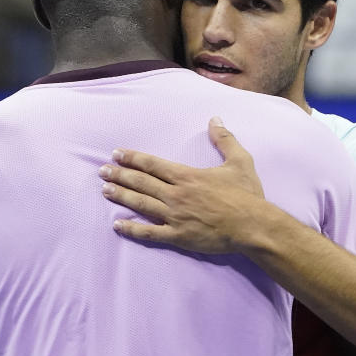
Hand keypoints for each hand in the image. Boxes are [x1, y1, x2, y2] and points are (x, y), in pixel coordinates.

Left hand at [99, 117, 265, 253]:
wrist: (253, 226)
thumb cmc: (247, 195)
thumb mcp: (240, 161)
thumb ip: (225, 139)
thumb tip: (215, 119)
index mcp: (187, 176)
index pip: (153, 164)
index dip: (133, 158)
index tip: (117, 153)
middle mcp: (176, 194)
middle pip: (141, 182)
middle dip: (120, 175)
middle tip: (102, 170)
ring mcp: (175, 216)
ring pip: (141, 204)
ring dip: (121, 196)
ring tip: (105, 190)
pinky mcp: (178, 236)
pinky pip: (150, 233)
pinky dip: (132, 229)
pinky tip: (118, 225)